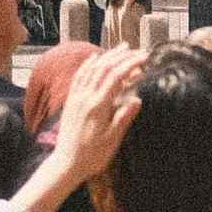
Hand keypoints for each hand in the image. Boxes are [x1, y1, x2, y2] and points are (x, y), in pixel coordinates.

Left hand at [51, 43, 147, 186]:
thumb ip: (123, 118)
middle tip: (138, 50)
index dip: (131, 64)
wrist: (66, 164)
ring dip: (107, 55)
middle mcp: (85, 97)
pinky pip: (79, 76)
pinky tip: (95, 58)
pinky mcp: (71, 101)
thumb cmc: (92, 155)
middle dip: (122, 56)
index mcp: (98, 106)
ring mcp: (76, 98)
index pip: (116, 76)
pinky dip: (88, 64)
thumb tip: (137, 99)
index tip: (145, 57)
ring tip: (122, 47)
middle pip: (104, 68)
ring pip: (92, 69)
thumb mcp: (112, 140)